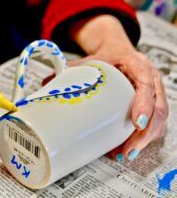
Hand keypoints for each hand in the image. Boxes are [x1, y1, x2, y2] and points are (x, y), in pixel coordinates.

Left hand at [69, 15, 168, 161]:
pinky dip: (143, 138)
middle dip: (145, 133)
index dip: (145, 105)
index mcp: (138, 65)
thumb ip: (72, 70)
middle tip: (128, 150)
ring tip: (125, 153)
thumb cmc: (109, 56)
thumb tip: (46, 82)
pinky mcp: (152, 103)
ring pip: (160, 119)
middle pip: (159, 108)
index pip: (147, 85)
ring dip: (145, 140)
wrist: (118, 51)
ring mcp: (155, 93)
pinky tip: (128, 148)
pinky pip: (155, 123)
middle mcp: (151, 79)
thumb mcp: (93, 59)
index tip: (137, 123)